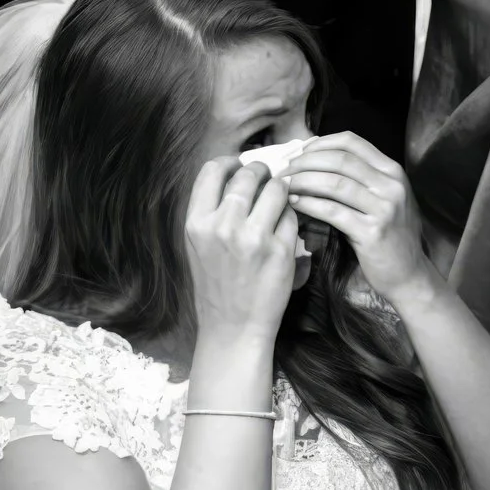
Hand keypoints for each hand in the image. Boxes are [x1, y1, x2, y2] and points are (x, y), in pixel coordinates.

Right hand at [183, 158, 300, 350]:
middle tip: (267, 181)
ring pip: (277, 189)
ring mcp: (253, 238)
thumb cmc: (216, 285)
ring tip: (279, 204)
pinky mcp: (280, 251)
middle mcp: (222, 226)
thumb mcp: (198, 245)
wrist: (232, 328)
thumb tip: (235, 171)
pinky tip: (285, 230)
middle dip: (262, 172)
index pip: (213, 169)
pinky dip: (291, 218)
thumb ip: (212, 209)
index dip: (230, 162)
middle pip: (249, 173)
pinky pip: (292, 216)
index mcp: (197, 223)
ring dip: (281, 192)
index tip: (240, 167)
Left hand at [279, 132, 440, 303]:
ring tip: (283, 186)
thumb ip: (360, 179)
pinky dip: (309, 204)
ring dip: (303, 181)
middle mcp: (391, 185)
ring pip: (335, 183)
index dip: (319, 143)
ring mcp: (384, 208)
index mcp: (392, 171)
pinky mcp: (372, 232)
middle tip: (283, 170)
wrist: (409, 275)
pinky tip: (294, 204)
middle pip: (340, 159)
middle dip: (305, 162)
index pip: (351, 142)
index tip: (297, 153)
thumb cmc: (390, 236)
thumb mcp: (384, 199)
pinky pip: (333, 211)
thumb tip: (315, 161)